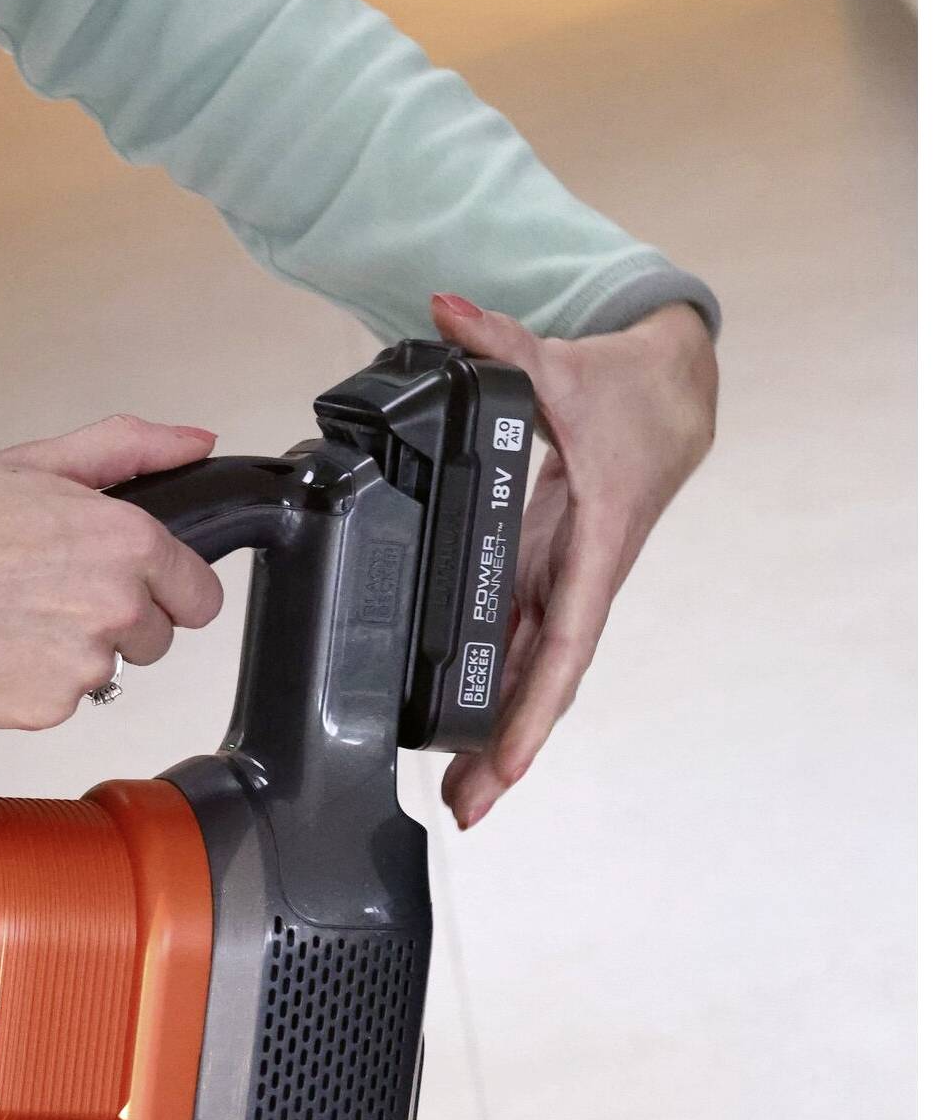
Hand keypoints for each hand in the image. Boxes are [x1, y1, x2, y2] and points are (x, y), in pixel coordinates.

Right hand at [0, 416, 223, 727]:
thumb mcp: (32, 463)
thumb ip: (128, 449)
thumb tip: (197, 441)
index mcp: (125, 541)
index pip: (200, 596)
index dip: (162, 589)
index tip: (122, 584)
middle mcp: (116, 606)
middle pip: (155, 638)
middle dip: (113, 621)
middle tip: (39, 592)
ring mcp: (83, 666)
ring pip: (104, 671)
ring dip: (66, 654)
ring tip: (1, 618)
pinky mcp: (45, 711)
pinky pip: (59, 703)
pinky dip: (28, 685)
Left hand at [430, 292, 717, 826]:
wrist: (673, 390)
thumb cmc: (632, 390)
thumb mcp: (567, 365)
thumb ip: (501, 342)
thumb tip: (446, 310)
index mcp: (594, 544)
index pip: (565, 643)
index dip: (534, 707)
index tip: (507, 763)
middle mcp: (578, 577)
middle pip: (542, 679)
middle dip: (506, 747)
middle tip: (464, 808)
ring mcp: (561, 579)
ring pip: (530, 671)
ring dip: (498, 731)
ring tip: (459, 793)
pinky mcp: (544, 571)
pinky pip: (521, 644)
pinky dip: (496, 689)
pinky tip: (463, 728)